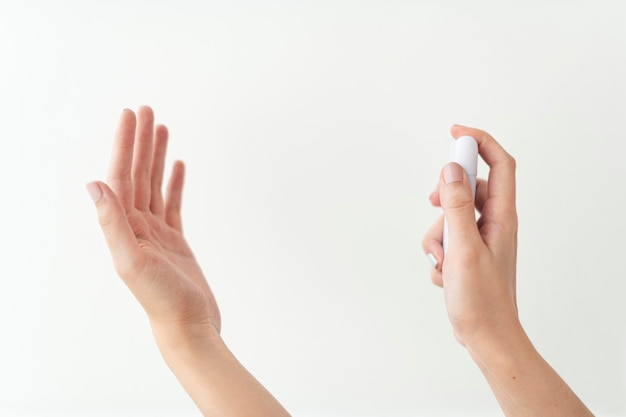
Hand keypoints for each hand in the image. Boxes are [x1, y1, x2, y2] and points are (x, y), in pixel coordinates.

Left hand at [87, 106, 220, 333]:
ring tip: (162, 129)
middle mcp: (136, 226)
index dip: (125, 144)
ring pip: (154, 184)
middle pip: (137, 174)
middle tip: (146, 110)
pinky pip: (172, 203)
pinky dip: (174, 182)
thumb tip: (93, 184)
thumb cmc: (162, 300)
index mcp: (124, 227)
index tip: (130, 116)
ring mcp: (157, 233)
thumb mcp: (132, 261)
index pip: (122, 176)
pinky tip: (177, 166)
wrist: (188, 326)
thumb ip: (113, 222)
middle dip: (140, 141)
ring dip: (156, 156)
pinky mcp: (175, 240)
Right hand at [422, 125, 517, 347]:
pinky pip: (445, 239)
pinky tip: (444, 274)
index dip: (479, 142)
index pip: (498, 164)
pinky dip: (438, 253)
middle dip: (445, 197)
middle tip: (433, 204)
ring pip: (450, 216)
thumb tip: (452, 168)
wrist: (485, 336)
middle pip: (469, 188)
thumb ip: (458, 206)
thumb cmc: (482, 298)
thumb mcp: (464, 247)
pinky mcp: (467, 254)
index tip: (454, 132)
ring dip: (437, 236)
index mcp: (502, 216)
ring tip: (443, 261)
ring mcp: (480, 239)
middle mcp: (493, 223)